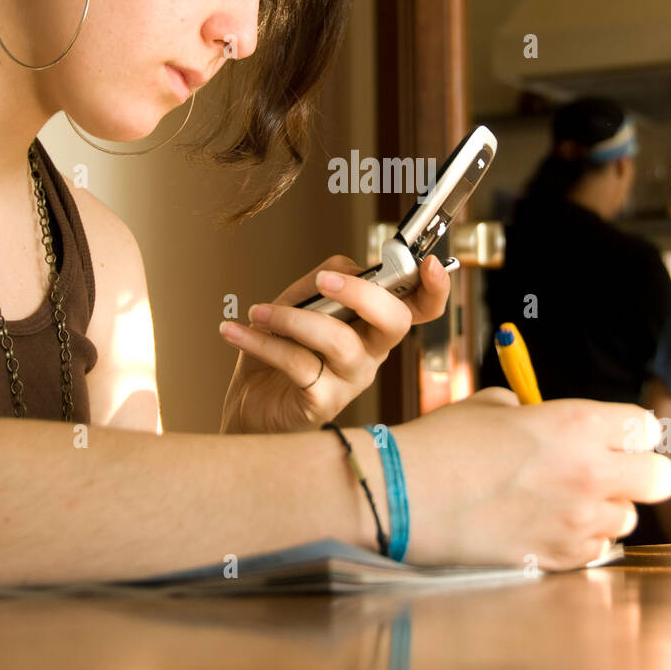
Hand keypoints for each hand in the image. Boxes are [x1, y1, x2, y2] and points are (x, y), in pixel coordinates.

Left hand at [219, 252, 450, 433]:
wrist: (249, 405)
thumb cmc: (279, 354)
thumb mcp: (296, 308)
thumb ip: (319, 285)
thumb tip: (338, 269)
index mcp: (373, 325)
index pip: (420, 308)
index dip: (434, 289)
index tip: (430, 264)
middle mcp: (372, 354)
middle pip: (394, 321)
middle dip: (362, 293)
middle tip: (325, 280)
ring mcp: (351, 381)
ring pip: (340, 341)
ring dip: (292, 318)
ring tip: (258, 312)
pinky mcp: (323, 403)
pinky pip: (297, 363)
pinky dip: (261, 342)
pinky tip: (236, 332)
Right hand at [394, 388, 670, 569]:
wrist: (404, 495)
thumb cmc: (443, 443)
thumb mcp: (493, 407)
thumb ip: (536, 414)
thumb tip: (545, 421)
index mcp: (578, 423)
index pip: (646, 427)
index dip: (629, 432)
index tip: (610, 437)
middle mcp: (591, 472)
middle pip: (661, 479)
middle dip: (640, 474)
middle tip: (608, 472)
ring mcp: (578, 521)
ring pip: (627, 520)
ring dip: (604, 511)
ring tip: (563, 503)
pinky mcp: (559, 558)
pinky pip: (595, 553)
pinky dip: (579, 542)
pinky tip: (545, 527)